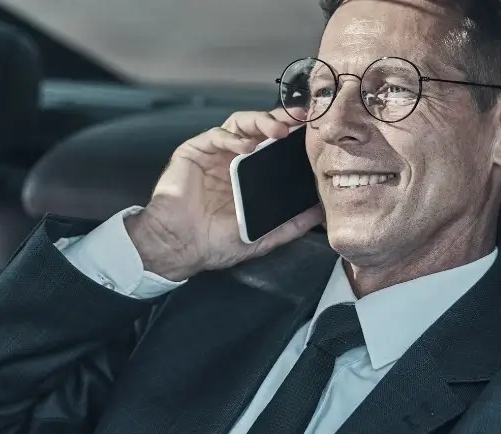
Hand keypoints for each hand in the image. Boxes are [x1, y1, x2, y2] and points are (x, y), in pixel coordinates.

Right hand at [126, 108, 324, 280]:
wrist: (179, 247)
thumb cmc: (214, 244)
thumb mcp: (262, 236)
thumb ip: (290, 225)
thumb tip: (320, 213)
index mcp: (249, 176)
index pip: (275, 147)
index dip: (293, 136)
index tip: (314, 132)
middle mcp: (233, 160)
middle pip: (261, 128)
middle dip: (282, 119)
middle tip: (301, 119)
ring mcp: (214, 154)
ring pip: (240, 124)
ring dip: (261, 121)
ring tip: (278, 130)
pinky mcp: (194, 151)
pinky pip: (216, 135)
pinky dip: (233, 137)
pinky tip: (246, 146)